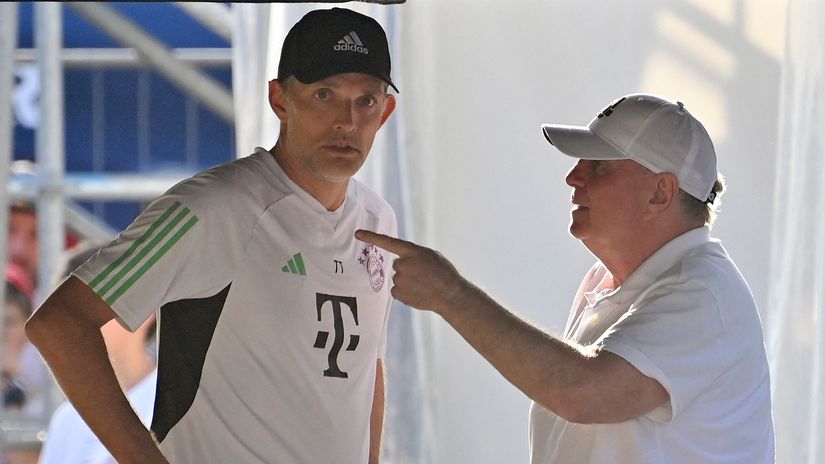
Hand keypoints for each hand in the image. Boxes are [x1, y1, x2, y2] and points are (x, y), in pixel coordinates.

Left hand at [354, 230, 469, 313]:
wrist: (450, 294)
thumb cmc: (443, 273)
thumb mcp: (431, 256)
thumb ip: (414, 254)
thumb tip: (402, 260)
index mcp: (412, 251)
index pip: (388, 242)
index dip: (371, 237)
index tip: (357, 234)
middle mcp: (403, 264)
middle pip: (397, 265)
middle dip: (407, 269)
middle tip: (423, 275)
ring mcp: (399, 279)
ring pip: (398, 278)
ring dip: (408, 281)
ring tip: (423, 285)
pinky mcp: (398, 293)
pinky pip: (396, 291)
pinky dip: (405, 292)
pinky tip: (418, 293)